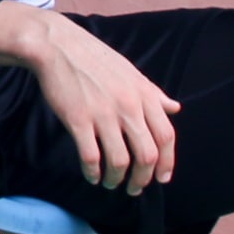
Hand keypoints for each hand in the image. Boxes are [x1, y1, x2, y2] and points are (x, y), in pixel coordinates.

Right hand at [0, 3, 176, 192]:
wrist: (58, 45)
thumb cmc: (95, 58)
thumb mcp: (132, 73)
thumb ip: (154, 94)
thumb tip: (175, 108)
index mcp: (144, 96)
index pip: (166, 137)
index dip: (167, 162)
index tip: (161, 178)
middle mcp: (128, 107)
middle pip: (146, 155)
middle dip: (142, 178)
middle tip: (135, 188)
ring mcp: (103, 114)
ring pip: (120, 160)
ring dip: (117, 179)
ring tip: (111, 183)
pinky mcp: (78, 119)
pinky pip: (91, 156)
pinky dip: (93, 172)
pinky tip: (91, 176)